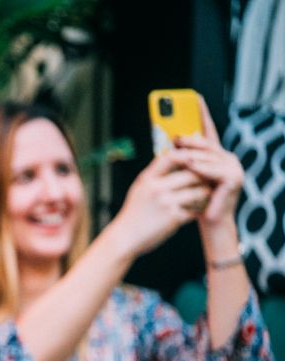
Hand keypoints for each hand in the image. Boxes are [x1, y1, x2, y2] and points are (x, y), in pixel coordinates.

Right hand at [112, 150, 210, 257]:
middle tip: (211, 177)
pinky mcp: (173, 218)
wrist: (125, 237)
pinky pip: (195, 209)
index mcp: (147, 179)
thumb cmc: (135, 212)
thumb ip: (155, 175)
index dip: (186, 155)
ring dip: (205, 192)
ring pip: (197, 191)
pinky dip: (200, 208)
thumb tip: (174, 159)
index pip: (170, 157)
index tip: (195, 159)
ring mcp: (165, 203)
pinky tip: (201, 209)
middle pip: (190, 174)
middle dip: (203, 175)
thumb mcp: (140, 189)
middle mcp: (156, 188)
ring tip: (207, 193)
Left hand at [174, 96, 243, 230]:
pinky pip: (213, 170)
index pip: (207, 130)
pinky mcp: (234, 178)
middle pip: (205, 144)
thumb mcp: (184, 174)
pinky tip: (189, 165)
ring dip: (190, 154)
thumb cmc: (193, 199)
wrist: (208, 221)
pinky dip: (200, 167)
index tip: (194, 96)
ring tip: (176, 151)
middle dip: (189, 138)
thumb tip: (168, 141)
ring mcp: (233, 167)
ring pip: (207, 156)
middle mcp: (227, 158)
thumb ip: (181, 157)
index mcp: (214, 155)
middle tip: (174, 134)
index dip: (201, 113)